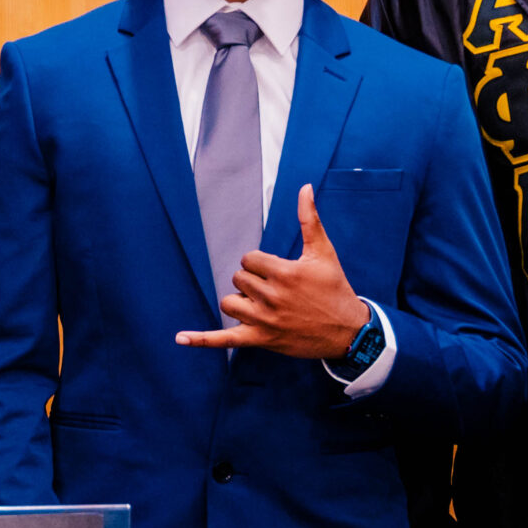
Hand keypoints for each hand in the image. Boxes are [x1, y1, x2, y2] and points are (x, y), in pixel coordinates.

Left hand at [175, 185, 369, 356]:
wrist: (347, 331)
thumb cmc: (335, 288)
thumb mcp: (323, 252)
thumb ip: (309, 219)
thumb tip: (304, 187)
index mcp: (285, 273)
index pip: (248, 259)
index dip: (259, 263)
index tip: (277, 271)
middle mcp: (272, 296)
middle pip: (238, 279)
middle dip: (252, 281)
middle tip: (275, 290)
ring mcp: (264, 320)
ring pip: (229, 302)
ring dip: (240, 301)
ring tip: (260, 304)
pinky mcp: (261, 340)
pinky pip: (224, 340)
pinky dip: (202, 339)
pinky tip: (180, 337)